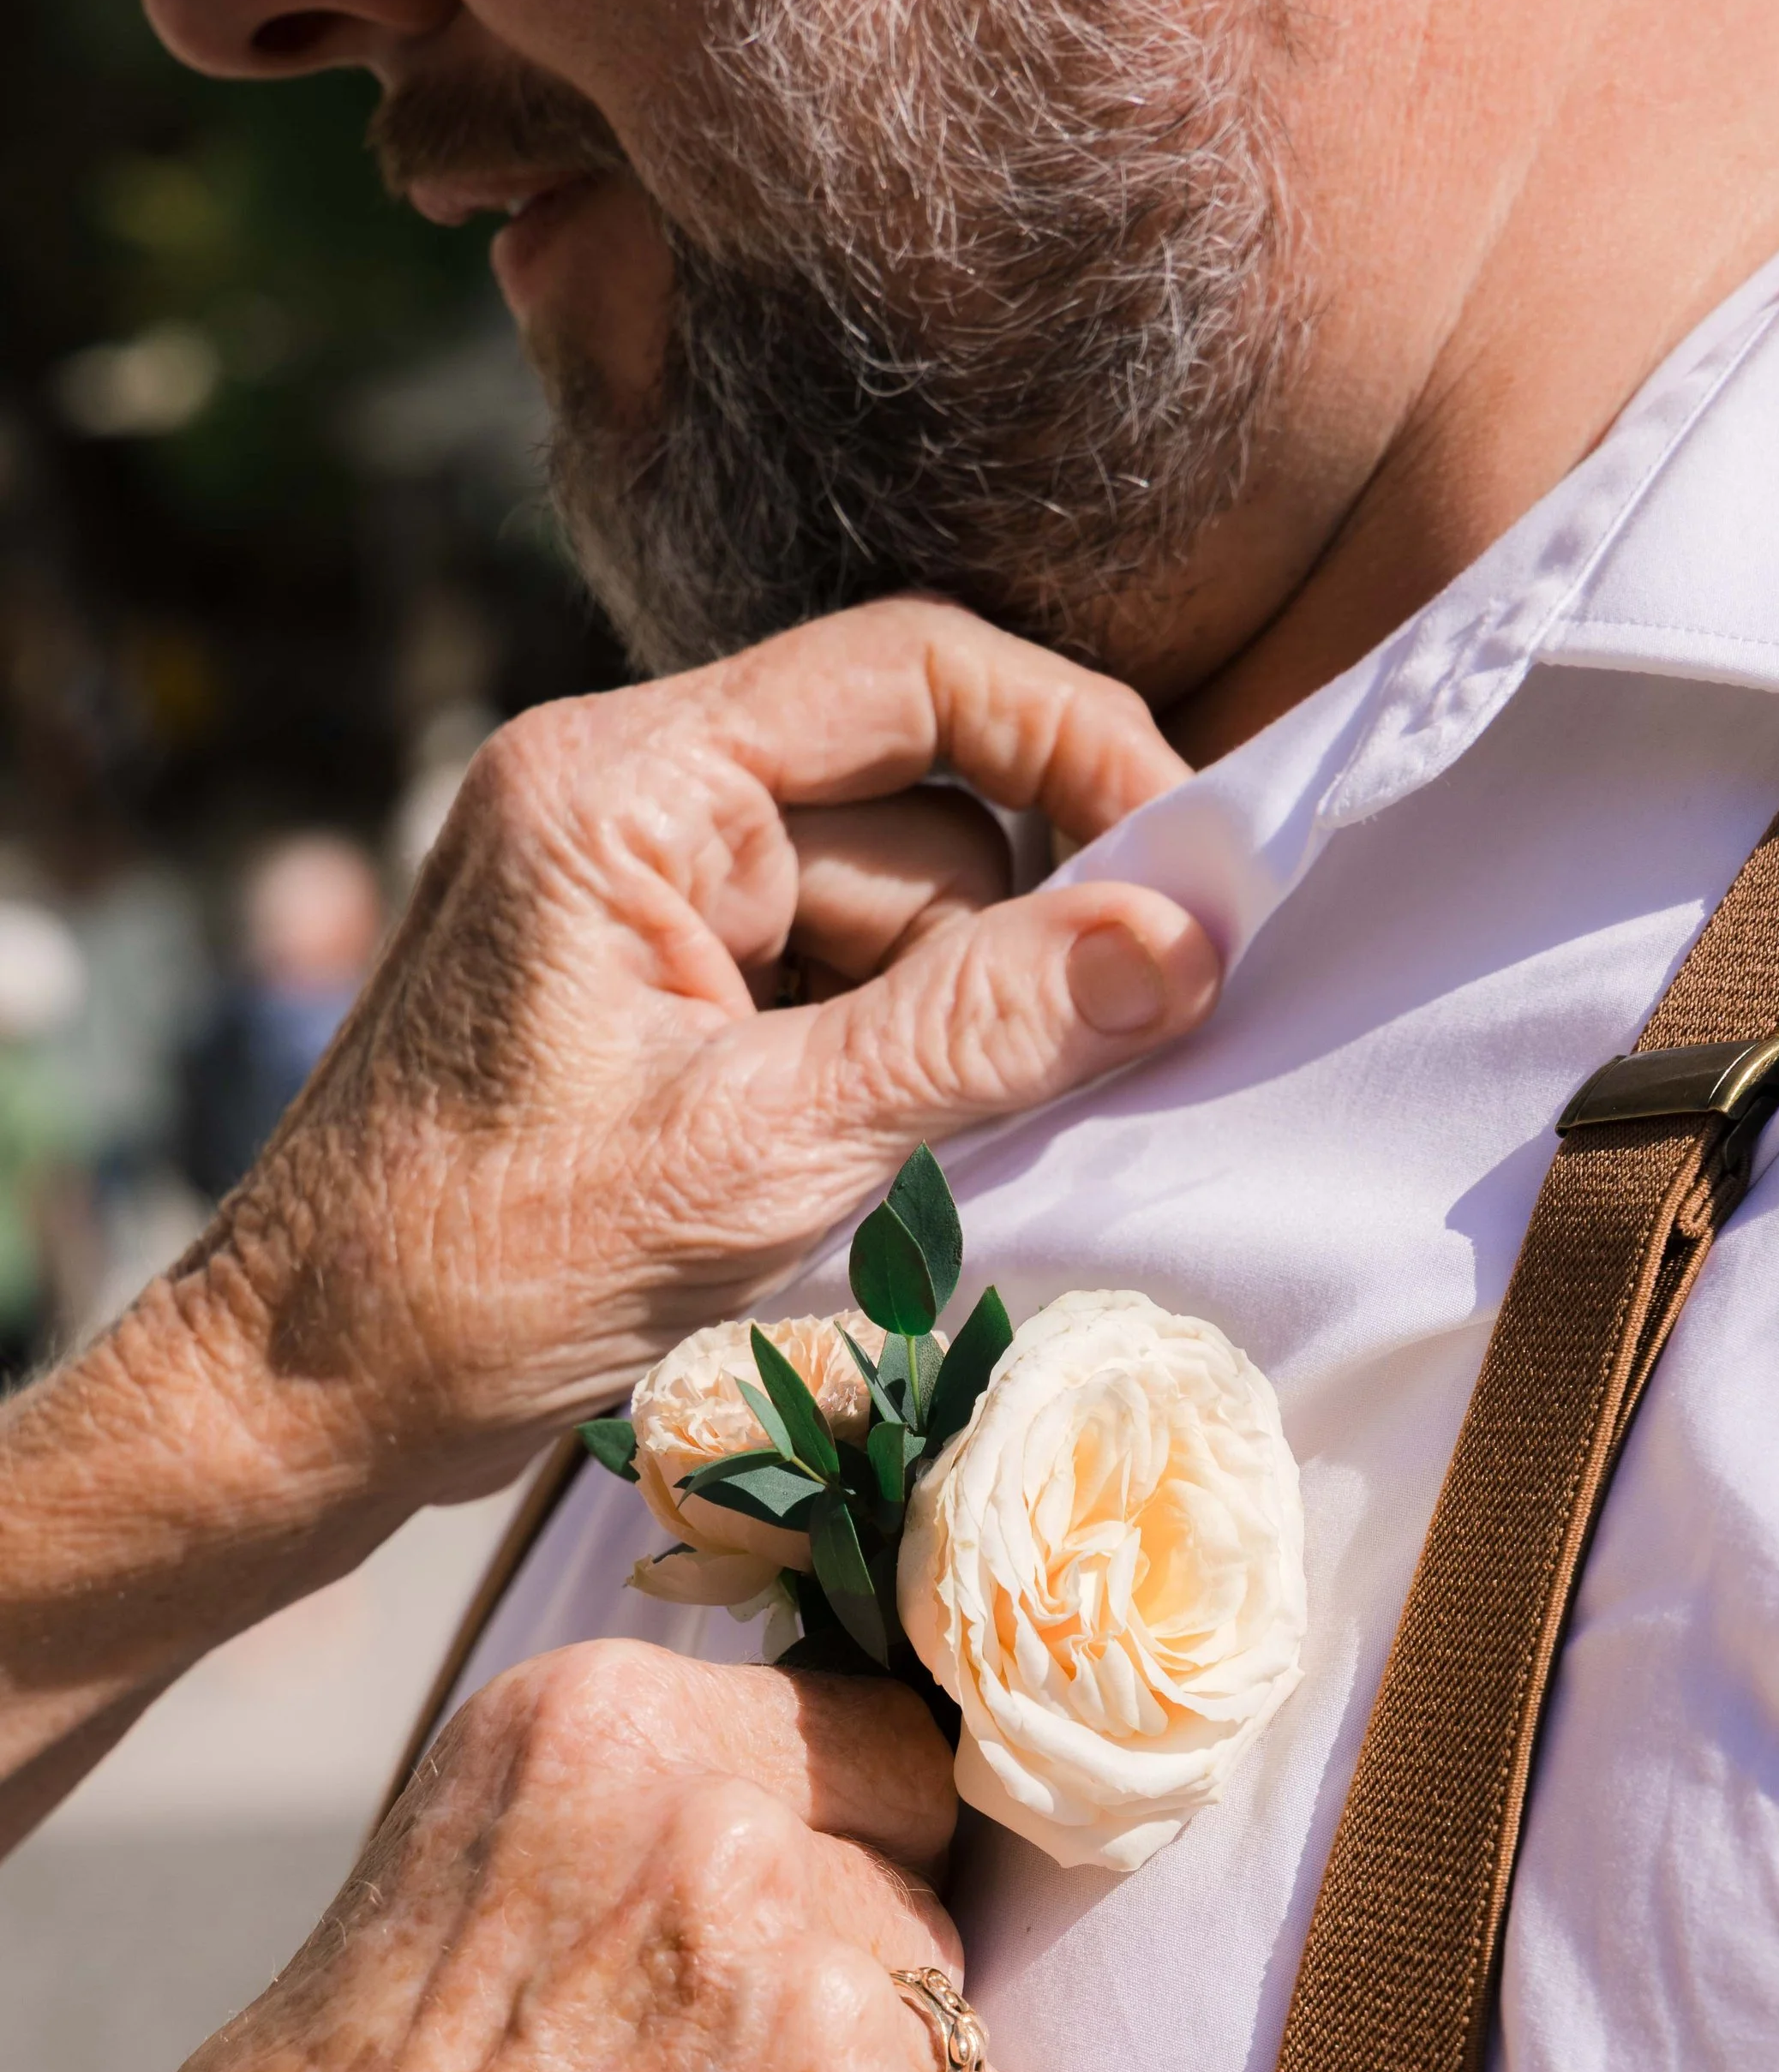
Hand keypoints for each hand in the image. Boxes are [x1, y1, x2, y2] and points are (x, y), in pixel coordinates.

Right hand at [64, 1641, 1016, 2071]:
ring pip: (955, 2067)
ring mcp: (831, 2020)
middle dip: (846, 2010)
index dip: (845, 1843)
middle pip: (912, 1910)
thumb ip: (619, 1838)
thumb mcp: (436, 1891)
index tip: (798, 1921)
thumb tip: (761, 1830)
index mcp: (605, 1731)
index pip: (869, 1740)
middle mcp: (734, 1845)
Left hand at [200, 596, 1217, 1507]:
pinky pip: (824, 989)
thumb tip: (1182, 942)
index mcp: (622, 785)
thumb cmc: (477, 1277)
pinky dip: (873, 1077)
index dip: (1080, 747)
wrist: (295, 1398)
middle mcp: (622, 802)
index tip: (1190, 875)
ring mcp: (630, 900)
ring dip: (932, 1041)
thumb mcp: (757, 1156)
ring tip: (868, 1182)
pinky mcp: (640, 991)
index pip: (912, 673)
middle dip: (996, 957)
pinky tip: (836, 1184)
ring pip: (887, 920)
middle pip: (918, 817)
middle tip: (1040, 1098)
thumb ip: (976, 1034)